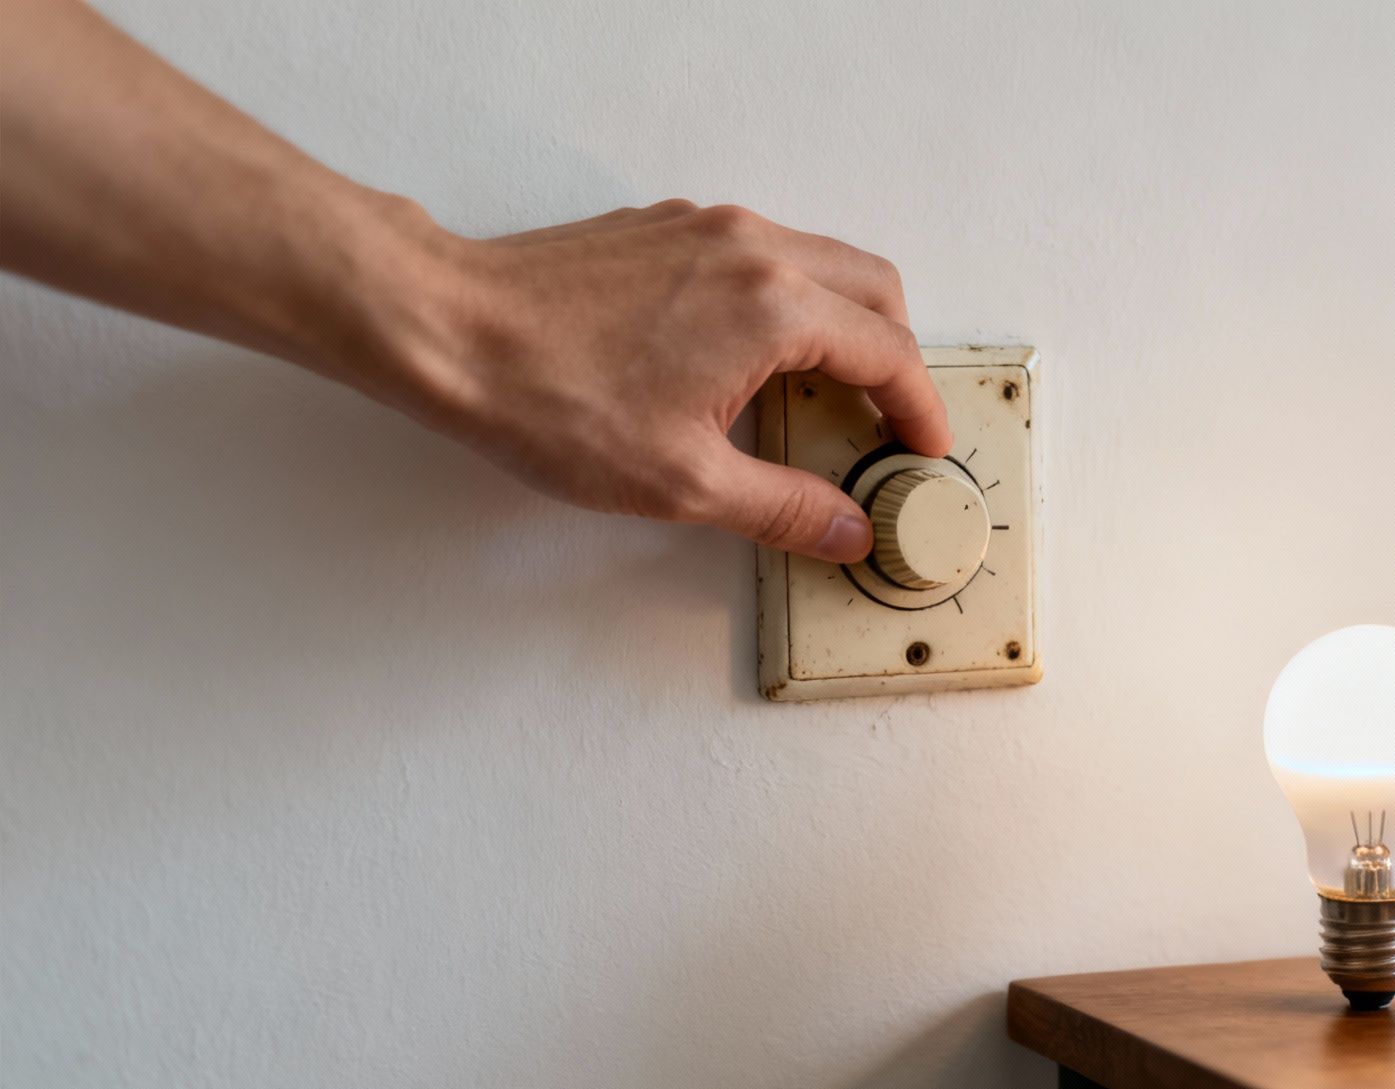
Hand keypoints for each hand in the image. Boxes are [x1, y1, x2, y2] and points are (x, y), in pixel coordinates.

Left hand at [401, 201, 949, 562]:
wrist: (447, 329)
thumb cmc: (549, 398)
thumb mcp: (683, 481)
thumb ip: (784, 507)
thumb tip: (846, 528)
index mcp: (774, 308)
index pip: (889, 353)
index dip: (920, 408)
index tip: (923, 447)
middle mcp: (753, 249)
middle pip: (874, 289)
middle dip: (898, 355)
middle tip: (888, 419)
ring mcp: (706, 228)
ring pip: (819, 262)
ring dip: (843, 324)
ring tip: (824, 393)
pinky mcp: (663, 228)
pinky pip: (762, 252)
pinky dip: (788, 300)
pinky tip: (749, 357)